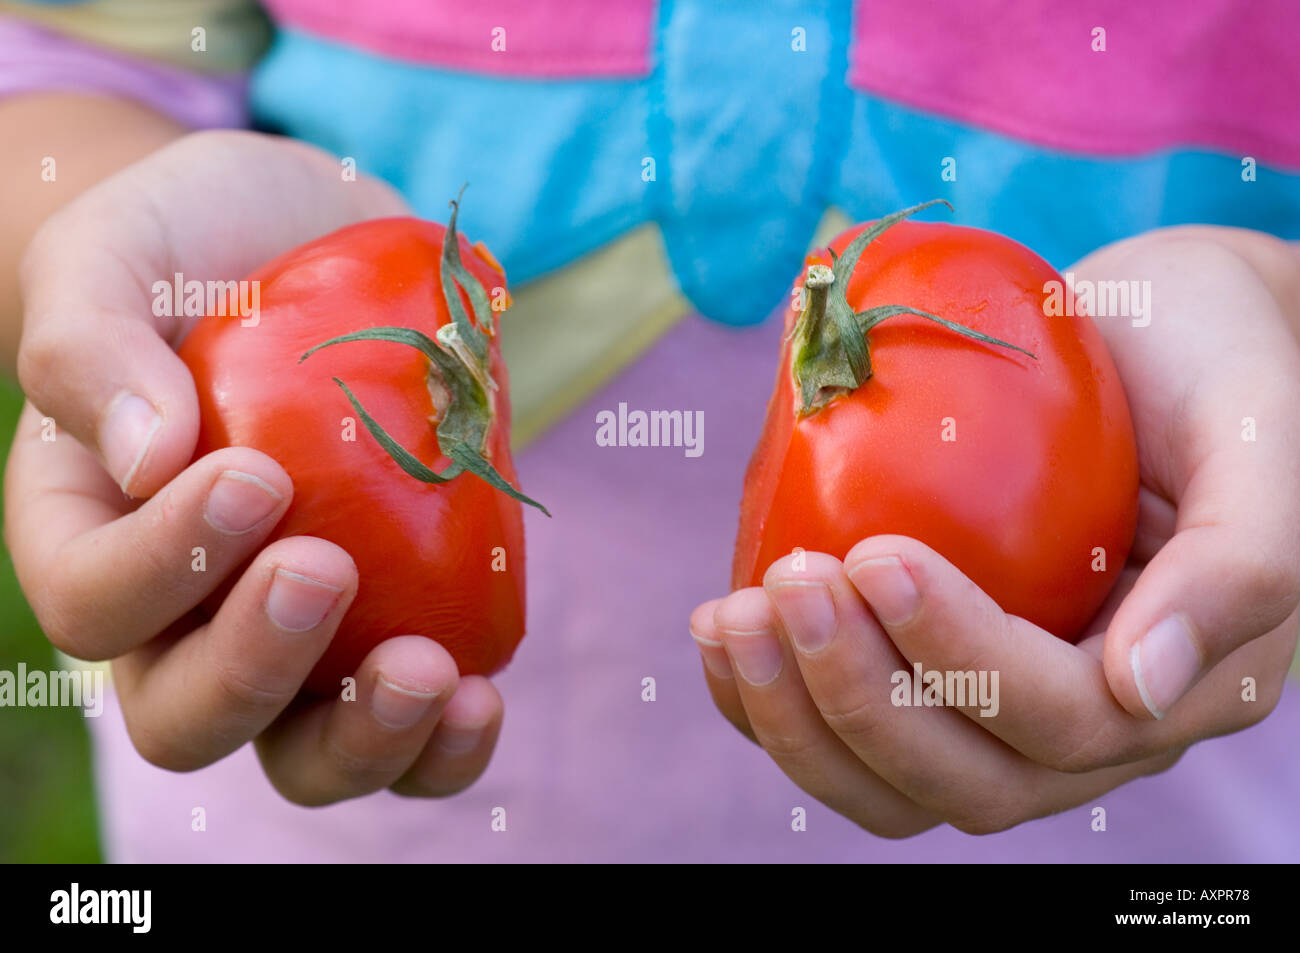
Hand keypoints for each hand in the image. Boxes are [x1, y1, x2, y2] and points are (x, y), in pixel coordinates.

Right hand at [6, 131, 503, 803]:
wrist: (318, 244)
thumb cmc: (201, 243)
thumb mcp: (121, 250)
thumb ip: (92, 341)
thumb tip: (144, 458)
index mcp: (90, 534)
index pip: (93, 602)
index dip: (163, 566)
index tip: (254, 477)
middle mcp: (180, 613)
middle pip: (185, 716)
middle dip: (254, 668)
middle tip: (326, 569)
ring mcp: (294, 636)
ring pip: (298, 754)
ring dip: (362, 739)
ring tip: (429, 675)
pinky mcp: (388, 627)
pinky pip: (404, 731)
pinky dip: (442, 742)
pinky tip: (480, 694)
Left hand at [691, 231, 1299, 835]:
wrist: (1156, 332)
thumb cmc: (1212, 358)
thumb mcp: (1255, 430)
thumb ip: (1239, 562)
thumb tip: (1136, 690)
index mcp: (1180, 681)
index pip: (1060, 719)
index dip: (959, 656)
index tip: (873, 553)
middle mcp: (1090, 722)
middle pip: (965, 778)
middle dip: (859, 697)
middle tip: (788, 586)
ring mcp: (1003, 705)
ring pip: (894, 783)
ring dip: (798, 720)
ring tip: (731, 618)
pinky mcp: (933, 667)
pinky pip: (848, 733)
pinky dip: (773, 703)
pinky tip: (722, 631)